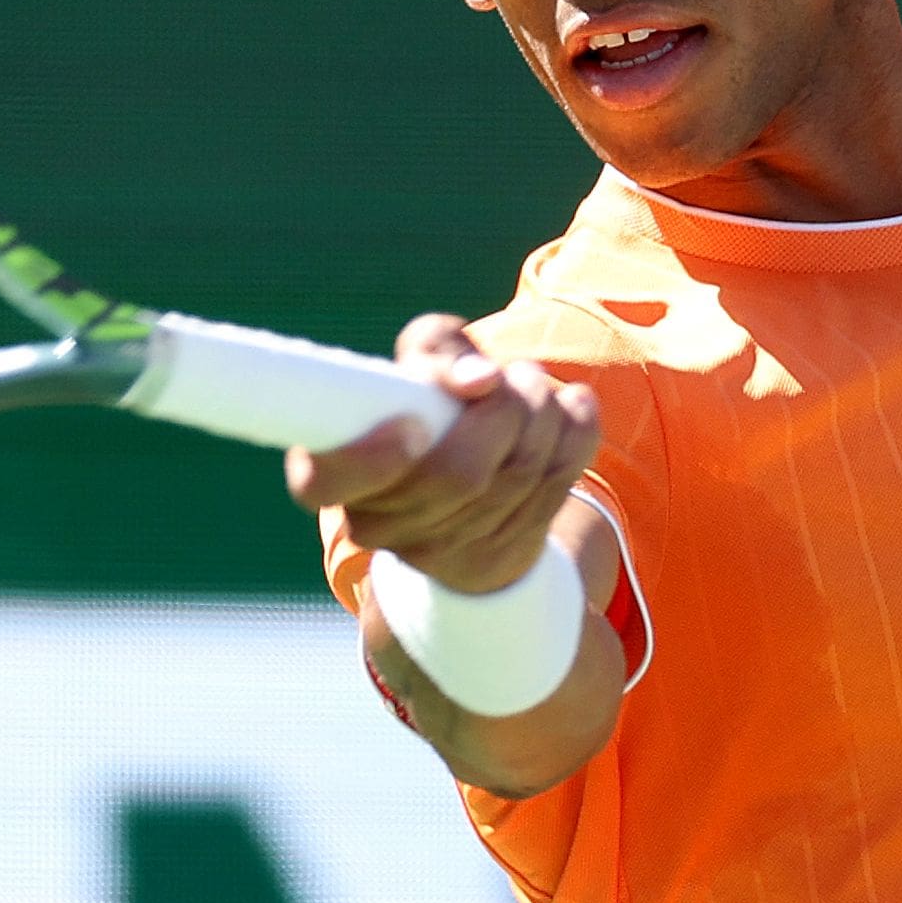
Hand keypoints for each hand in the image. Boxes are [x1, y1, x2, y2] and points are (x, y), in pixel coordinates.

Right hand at [285, 314, 599, 593]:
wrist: (469, 488)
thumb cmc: (428, 408)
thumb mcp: (417, 364)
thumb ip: (436, 351)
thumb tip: (480, 380)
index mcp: (339, 479)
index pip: (325, 483)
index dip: (371, 458)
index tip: (414, 426)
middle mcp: (384, 526)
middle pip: (457, 474)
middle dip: (502, 411)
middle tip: (506, 378)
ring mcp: (448, 550)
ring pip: (518, 474)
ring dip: (541, 412)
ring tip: (532, 386)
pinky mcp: (507, 552)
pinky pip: (561, 482)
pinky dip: (576, 430)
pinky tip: (570, 409)